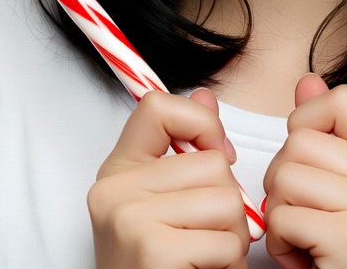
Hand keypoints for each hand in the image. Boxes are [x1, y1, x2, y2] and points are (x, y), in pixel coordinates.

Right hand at [88, 88, 250, 268]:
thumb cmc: (162, 266)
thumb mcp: (166, 203)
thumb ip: (185, 149)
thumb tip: (206, 95)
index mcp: (117, 169)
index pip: (157, 106)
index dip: (201, 124)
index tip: (215, 156)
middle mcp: (113, 189)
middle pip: (211, 162)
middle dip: (226, 203)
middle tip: (204, 238)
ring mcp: (129, 218)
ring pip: (226, 198)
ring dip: (232, 236)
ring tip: (205, 258)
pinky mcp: (152, 249)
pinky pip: (226, 239)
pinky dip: (229, 264)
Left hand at [262, 75, 346, 268]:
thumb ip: (328, 135)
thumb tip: (307, 82)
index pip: (344, 99)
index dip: (309, 120)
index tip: (310, 158)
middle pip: (302, 139)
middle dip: (284, 178)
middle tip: (305, 214)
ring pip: (287, 173)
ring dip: (280, 211)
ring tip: (306, 238)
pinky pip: (282, 214)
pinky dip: (280, 242)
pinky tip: (305, 258)